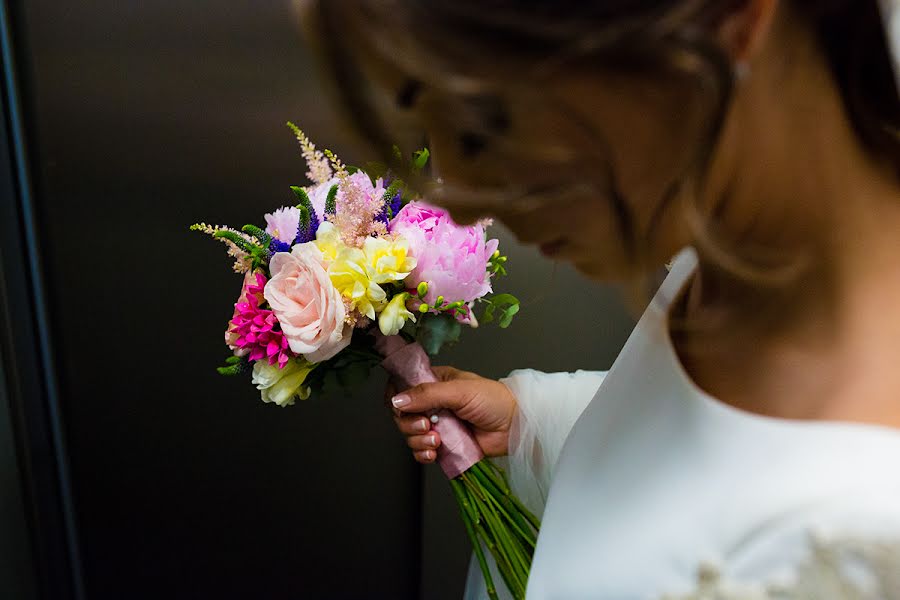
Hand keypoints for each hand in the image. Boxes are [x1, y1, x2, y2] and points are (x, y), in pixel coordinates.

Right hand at [386, 366, 517, 463]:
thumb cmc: (494, 400)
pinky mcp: (444, 445)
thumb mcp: (459, 391)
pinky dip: (423, 454)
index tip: (401, 407)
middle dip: (409, 423)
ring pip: (410, 434)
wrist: (515, 426)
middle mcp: (433, 403)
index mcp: (435, 382)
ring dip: (417, 440)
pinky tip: (434, 453)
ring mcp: (438, 425)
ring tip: (437, 441)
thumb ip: (427, 394)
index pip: (403, 386)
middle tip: (428, 425)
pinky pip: (422, 452)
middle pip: (402, 414)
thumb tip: (398, 400)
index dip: (396, 397)